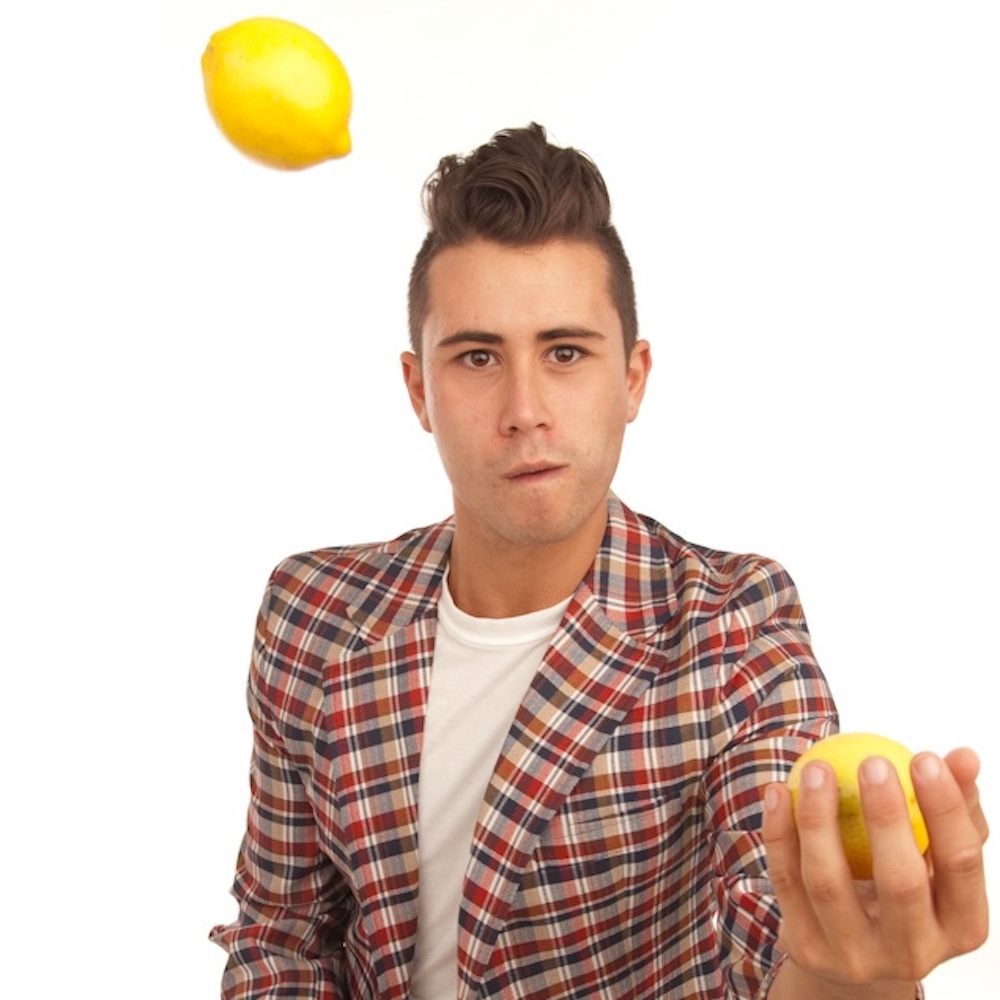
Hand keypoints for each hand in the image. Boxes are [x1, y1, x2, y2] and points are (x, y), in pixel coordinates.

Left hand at [762, 747, 988, 996]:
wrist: (855, 953)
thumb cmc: (906, 884)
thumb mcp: (935, 854)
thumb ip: (953, 806)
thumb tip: (963, 756)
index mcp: (960, 926)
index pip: (960, 863)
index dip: (946, 809)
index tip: (924, 757)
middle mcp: (914, 952)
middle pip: (900, 881)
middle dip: (886, 816)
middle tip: (872, 762)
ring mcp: (856, 956)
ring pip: (828, 881)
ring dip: (818, 817)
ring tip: (817, 767)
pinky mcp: (806, 948)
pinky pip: (786, 880)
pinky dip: (779, 831)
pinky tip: (778, 791)